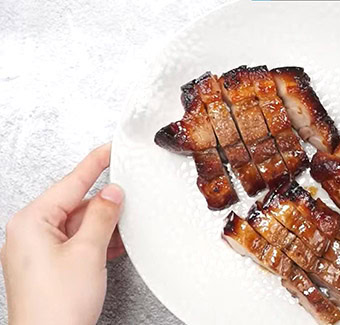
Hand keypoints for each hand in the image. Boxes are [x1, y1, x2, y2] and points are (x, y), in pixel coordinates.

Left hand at [1, 143, 124, 324]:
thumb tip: (112, 193)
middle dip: (103, 205)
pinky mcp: (48, 266)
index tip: (109, 149)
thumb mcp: (88, 252)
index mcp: (31, 222)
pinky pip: (75, 242)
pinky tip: (113, 245)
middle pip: (74, 204)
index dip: (94, 164)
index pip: (70, 182)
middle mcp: (29, 233)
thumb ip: (103, 217)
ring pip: (77, 225)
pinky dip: (95, 242)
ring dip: (102, 226)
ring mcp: (38, 251)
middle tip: (128, 200)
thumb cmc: (55, 307)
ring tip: (122, 230)